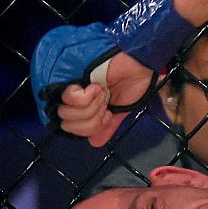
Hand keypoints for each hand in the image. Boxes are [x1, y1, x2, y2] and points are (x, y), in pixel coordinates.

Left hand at [39, 47, 155, 145]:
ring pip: (67, 114)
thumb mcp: (122, 109)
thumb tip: (95, 142)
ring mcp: (71, 87)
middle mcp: (75, 98)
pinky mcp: (70, 77)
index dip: (91, 127)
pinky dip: (86, 96)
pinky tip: (96, 86)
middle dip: (92, 117)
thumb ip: (107, 126)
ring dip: (91, 106)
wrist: (140, 65)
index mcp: (86, 105)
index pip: (72, 130)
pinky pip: (70, 99)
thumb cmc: (134, 81)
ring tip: (101, 91)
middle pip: (67, 125)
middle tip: (105, 101)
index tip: (107, 114)